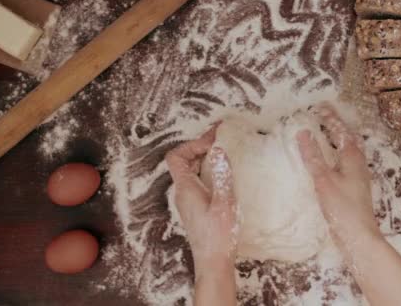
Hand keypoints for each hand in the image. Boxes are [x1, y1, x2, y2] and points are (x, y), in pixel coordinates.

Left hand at [165, 127, 237, 276]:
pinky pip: (197, 180)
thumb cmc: (218, 235)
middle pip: (184, 161)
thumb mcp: (224, 202)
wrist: (213, 262)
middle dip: (201, 147)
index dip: (192, 144)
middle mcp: (183, 193)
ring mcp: (188, 201)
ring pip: (191, 171)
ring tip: (223, 151)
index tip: (213, 141)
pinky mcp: (195, 207)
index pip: (176, 157)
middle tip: (221, 138)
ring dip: (204, 158)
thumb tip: (219, 150)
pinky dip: (207, 170)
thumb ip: (221, 175)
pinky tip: (223, 173)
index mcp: (186, 188)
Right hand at [297, 105, 380, 259]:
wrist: (359, 236)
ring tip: (326, 132)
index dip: (330, 118)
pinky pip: (346, 160)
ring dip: (337, 139)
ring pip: (348, 150)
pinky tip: (330, 160)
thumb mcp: (323, 180)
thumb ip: (313, 156)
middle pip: (348, 138)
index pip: (340, 131)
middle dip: (335, 125)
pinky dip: (336, 153)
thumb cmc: (342, 207)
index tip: (319, 106)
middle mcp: (358, 163)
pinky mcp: (355, 186)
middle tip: (323, 114)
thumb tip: (303, 133)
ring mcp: (358, 175)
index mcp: (353, 157)